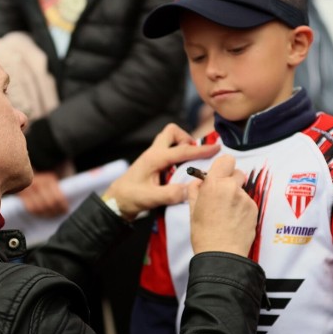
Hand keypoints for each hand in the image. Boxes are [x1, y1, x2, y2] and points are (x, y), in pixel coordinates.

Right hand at [18, 171, 68, 216]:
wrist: (22, 173)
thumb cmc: (41, 181)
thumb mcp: (49, 181)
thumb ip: (56, 190)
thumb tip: (65, 207)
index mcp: (49, 180)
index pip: (58, 198)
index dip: (62, 206)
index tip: (65, 211)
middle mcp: (39, 183)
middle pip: (50, 204)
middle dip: (55, 211)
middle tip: (58, 214)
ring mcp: (29, 188)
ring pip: (40, 207)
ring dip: (46, 214)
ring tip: (50, 215)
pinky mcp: (21, 194)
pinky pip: (30, 208)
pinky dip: (36, 213)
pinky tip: (41, 214)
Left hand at [103, 123, 219, 219]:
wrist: (116, 201)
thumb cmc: (130, 198)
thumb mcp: (150, 199)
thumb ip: (170, 194)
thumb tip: (189, 190)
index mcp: (154, 158)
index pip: (181, 150)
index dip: (200, 150)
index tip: (216, 148)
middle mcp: (154, 153)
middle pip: (172, 132)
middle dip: (186, 139)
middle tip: (194, 156)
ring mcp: (153, 156)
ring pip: (170, 139)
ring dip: (182, 147)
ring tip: (189, 164)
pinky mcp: (153, 162)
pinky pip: (169, 150)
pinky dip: (178, 155)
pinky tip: (181, 171)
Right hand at [188, 155, 257, 256]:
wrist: (221, 255)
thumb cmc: (204, 234)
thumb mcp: (193, 209)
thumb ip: (196, 190)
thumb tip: (199, 182)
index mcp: (214, 185)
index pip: (226, 160)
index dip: (222, 167)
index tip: (218, 174)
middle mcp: (232, 188)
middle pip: (237, 172)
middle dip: (230, 180)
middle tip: (221, 194)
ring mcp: (245, 199)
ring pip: (242, 189)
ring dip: (235, 195)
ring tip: (226, 213)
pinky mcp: (254, 209)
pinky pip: (248, 201)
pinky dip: (242, 207)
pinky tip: (233, 220)